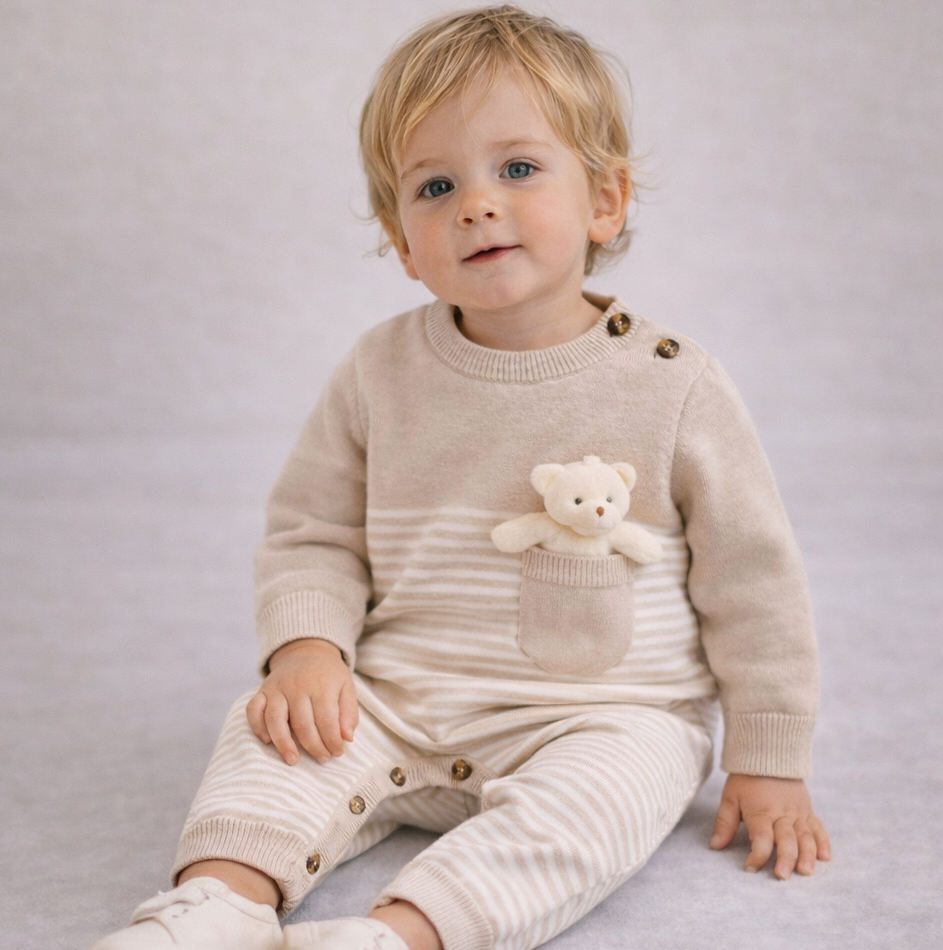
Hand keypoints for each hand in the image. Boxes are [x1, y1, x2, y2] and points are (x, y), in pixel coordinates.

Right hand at [246, 638, 358, 765]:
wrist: (305, 650)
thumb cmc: (328, 674)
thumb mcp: (346, 686)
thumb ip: (349, 712)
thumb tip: (347, 738)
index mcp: (321, 685)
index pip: (326, 718)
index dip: (332, 740)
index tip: (338, 753)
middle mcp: (297, 686)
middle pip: (302, 722)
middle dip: (313, 745)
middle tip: (322, 759)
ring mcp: (277, 687)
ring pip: (275, 717)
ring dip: (283, 742)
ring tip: (292, 759)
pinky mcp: (262, 690)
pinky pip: (253, 709)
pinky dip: (257, 726)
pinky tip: (267, 741)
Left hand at [710, 774, 830, 878]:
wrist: (768, 753)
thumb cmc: (746, 779)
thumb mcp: (730, 797)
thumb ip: (724, 822)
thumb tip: (714, 845)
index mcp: (760, 811)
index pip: (761, 838)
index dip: (756, 855)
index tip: (750, 869)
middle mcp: (781, 813)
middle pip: (786, 839)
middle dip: (785, 859)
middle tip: (782, 876)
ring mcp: (797, 812)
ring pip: (805, 836)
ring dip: (807, 855)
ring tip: (806, 872)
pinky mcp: (808, 810)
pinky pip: (818, 827)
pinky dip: (823, 842)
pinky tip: (825, 857)